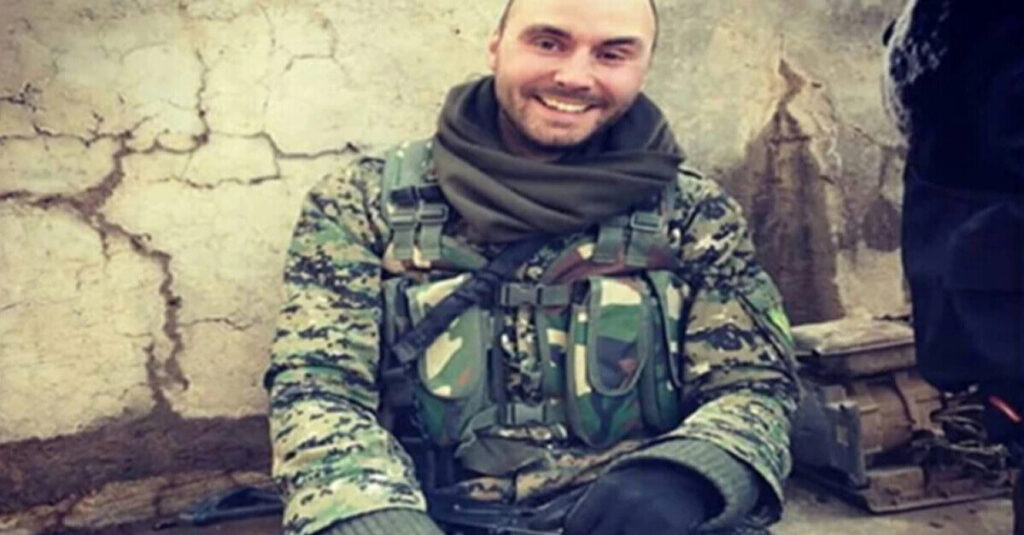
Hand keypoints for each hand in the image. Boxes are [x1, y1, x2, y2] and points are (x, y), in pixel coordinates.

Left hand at [563, 462, 720, 534]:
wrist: (689, 475)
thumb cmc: (638, 486)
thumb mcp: (605, 489)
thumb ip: (572, 508)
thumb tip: (537, 525)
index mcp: (605, 490)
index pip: (576, 528)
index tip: (585, 534)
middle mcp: (624, 501)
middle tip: (609, 530)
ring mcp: (647, 517)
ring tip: (625, 529)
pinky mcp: (668, 528)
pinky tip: (641, 533)